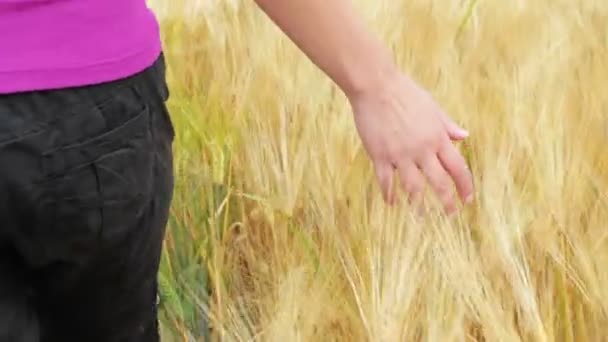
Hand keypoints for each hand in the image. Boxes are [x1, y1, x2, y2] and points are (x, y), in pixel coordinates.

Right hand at [349, 73, 473, 214]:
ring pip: (413, 188)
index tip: (467, 199)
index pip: (458, 167)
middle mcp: (422, 149)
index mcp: (437, 137)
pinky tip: (392, 204)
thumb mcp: (432, 106)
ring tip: (421, 217)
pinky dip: (390, 195)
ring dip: (419, 205)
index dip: (465, 186)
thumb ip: (447, 125)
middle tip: (450, 215)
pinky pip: (386, 182)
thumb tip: (464, 136)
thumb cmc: (404, 92)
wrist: (375, 85)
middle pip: (439, 183)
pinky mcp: (380, 155)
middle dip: (447, 202)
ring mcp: (400, 154)